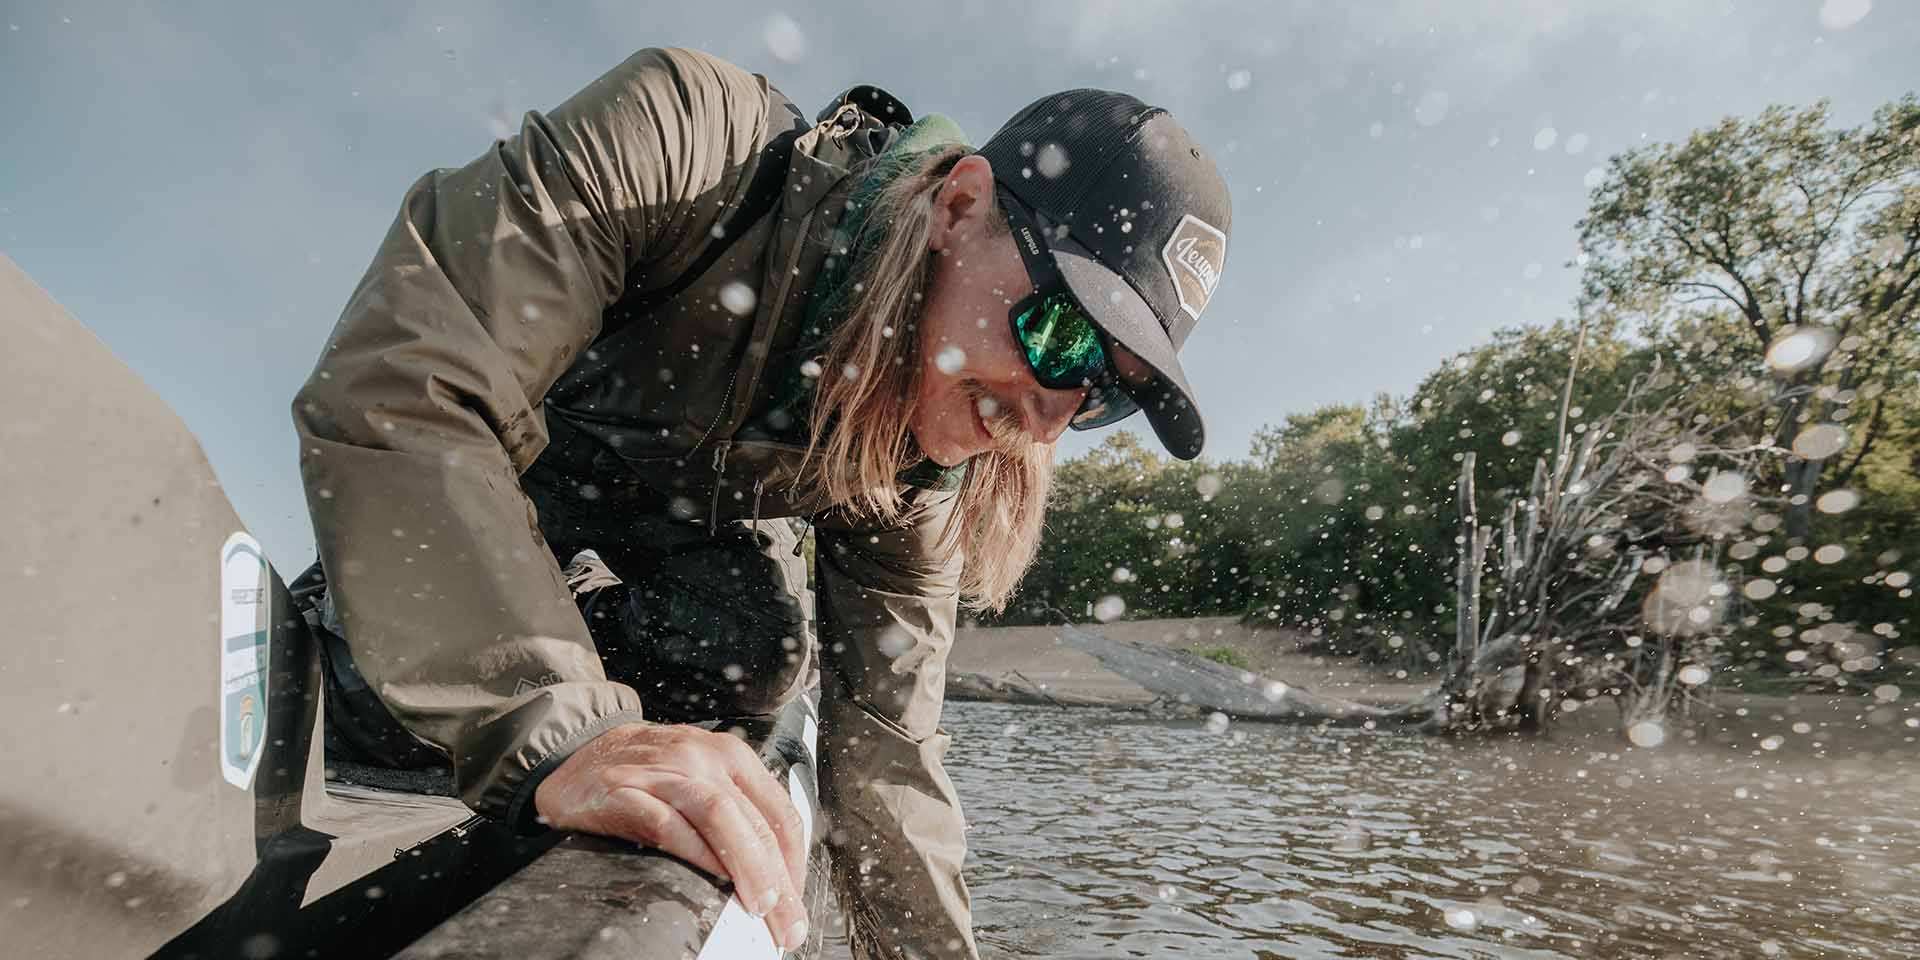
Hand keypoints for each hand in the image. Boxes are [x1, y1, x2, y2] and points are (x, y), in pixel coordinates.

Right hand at [533, 722, 809, 950]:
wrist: (573, 757)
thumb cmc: (645, 776)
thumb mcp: (700, 780)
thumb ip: (737, 815)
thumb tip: (775, 875)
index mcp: (731, 757)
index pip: (781, 814)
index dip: (796, 864)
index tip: (796, 903)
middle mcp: (703, 758)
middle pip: (758, 822)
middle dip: (781, 882)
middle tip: (788, 925)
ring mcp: (664, 772)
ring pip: (723, 818)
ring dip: (749, 868)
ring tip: (761, 907)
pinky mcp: (625, 791)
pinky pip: (669, 824)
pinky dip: (697, 854)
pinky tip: (714, 880)